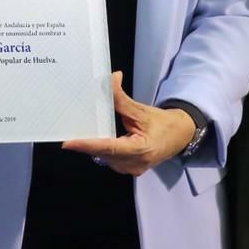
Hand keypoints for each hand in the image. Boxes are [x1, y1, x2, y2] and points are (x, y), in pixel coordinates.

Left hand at [61, 72, 196, 175]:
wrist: (181, 136)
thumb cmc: (163, 124)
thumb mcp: (141, 110)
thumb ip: (121, 98)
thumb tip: (111, 78)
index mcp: (140, 150)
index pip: (108, 147)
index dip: (87, 145)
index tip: (68, 143)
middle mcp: (135, 164)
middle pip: (104, 153)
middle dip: (86, 143)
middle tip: (68, 130)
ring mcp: (132, 169)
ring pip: (105, 158)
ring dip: (93, 146)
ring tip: (79, 133)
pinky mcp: (130, 169)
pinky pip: (110, 160)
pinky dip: (101, 150)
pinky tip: (94, 139)